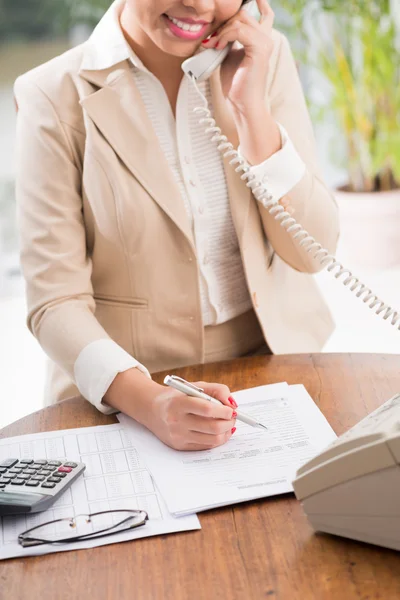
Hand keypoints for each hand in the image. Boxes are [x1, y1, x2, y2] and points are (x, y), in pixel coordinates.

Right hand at [148, 381, 236, 450]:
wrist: (153, 410)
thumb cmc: (176, 396)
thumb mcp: (193, 386)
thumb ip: (216, 390)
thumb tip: (232, 404)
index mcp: (179, 403)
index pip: (207, 409)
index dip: (224, 411)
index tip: (231, 409)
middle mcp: (176, 421)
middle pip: (212, 427)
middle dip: (229, 422)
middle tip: (233, 417)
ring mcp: (178, 436)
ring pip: (212, 439)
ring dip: (226, 432)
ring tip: (228, 424)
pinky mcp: (179, 446)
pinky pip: (206, 446)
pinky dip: (217, 439)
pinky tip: (219, 431)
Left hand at [201, 0, 274, 115]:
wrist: (243, 105)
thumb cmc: (235, 85)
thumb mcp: (229, 56)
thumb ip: (228, 40)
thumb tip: (216, 29)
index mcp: (261, 40)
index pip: (265, 13)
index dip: (257, 3)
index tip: (248, 1)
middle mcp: (266, 38)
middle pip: (243, 14)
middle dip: (224, 23)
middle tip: (212, 39)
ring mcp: (265, 43)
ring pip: (239, 20)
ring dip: (221, 31)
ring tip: (213, 45)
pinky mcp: (260, 49)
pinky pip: (238, 30)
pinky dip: (224, 36)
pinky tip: (218, 46)